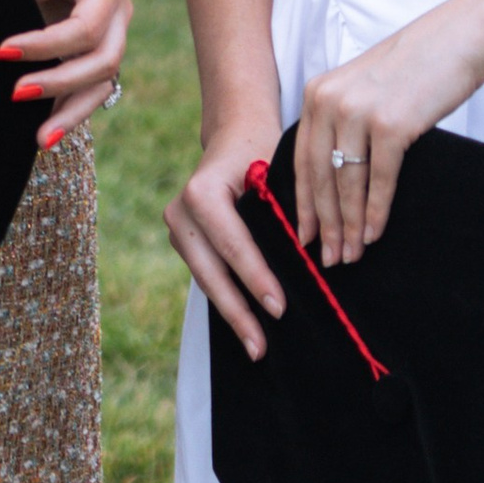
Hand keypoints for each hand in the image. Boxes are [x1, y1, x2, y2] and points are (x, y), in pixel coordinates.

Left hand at [0, 0, 129, 143]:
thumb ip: (20, 7)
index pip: (83, 29)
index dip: (45, 47)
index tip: (1, 51)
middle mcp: (118, 13)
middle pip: (103, 62)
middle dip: (60, 85)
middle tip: (15, 95)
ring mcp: (114, 34)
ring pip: (103, 81)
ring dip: (71, 111)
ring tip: (40, 140)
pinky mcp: (99, 50)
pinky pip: (92, 84)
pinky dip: (70, 106)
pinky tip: (46, 130)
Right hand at [165, 134, 290, 362]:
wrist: (236, 134)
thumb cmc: (264, 149)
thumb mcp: (276, 172)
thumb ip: (282, 213)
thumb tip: (305, 262)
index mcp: (202, 191)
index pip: (233, 243)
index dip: (256, 278)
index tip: (280, 308)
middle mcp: (181, 210)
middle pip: (211, 270)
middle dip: (239, 311)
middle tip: (262, 347)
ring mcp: (178, 227)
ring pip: (206, 278)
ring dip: (232, 313)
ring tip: (257, 349)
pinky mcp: (184, 240)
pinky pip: (206, 275)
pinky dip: (227, 299)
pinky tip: (245, 327)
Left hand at [296, 0, 483, 264]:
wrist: (460, 38)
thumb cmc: (416, 68)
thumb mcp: (365, 88)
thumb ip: (343, 120)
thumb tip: (334, 173)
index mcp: (318, 93)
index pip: (302, 159)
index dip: (303, 203)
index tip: (304, 236)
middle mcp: (329, 101)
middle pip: (319, 176)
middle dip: (323, 224)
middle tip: (328, 259)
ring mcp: (358, 112)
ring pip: (345, 183)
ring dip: (348, 225)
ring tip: (351, 255)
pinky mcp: (390, 124)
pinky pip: (378, 179)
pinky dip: (375, 211)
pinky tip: (374, 234)